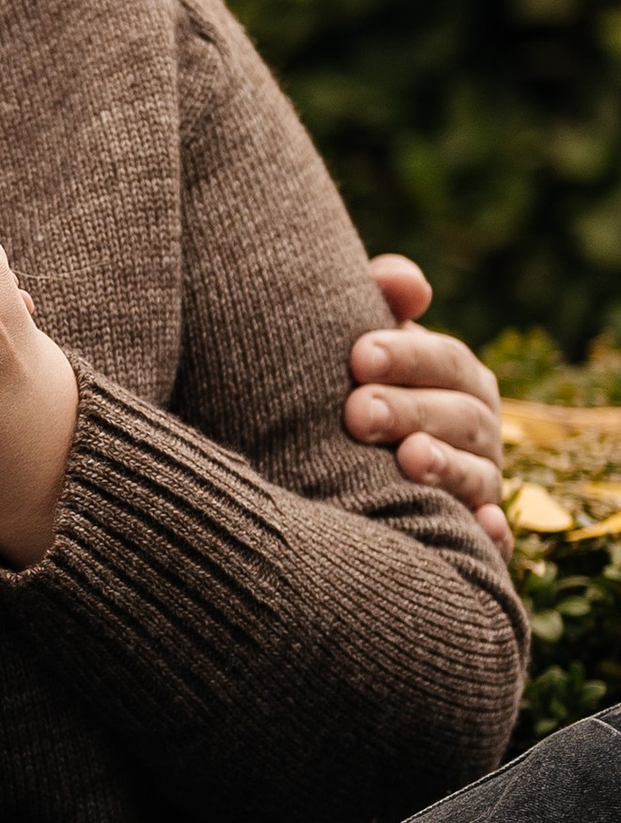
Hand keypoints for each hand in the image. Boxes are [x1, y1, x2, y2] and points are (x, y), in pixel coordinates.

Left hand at [349, 254, 510, 556]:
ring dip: (446, 466)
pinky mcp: (471, 534)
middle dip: (410, 410)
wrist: (331, 465)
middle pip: (460, 416)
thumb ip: (382, 301)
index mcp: (457, 378)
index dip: (407, 356)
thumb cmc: (352, 389)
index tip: (357, 356)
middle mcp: (477, 429)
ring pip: (476, 475)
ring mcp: (478, 483)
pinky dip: (490, 536)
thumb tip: (401, 281)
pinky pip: (492, 541)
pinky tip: (476, 528)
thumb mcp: (363, 344)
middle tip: (357, 412)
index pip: (445, 361)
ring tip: (408, 458)